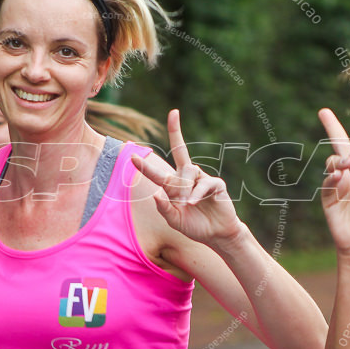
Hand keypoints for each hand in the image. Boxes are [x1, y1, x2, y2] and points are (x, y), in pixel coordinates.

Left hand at [131, 109, 243, 247]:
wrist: (217, 235)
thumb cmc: (194, 226)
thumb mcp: (174, 221)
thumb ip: (164, 209)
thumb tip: (155, 194)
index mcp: (174, 186)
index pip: (158, 172)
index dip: (145, 164)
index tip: (132, 154)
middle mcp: (187, 178)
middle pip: (180, 151)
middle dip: (175, 131)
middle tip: (174, 113)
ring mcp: (202, 178)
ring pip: (189, 171)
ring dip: (184, 188)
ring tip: (186, 204)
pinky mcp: (216, 184)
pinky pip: (203, 183)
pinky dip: (196, 193)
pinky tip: (193, 203)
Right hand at [318, 104, 349, 256]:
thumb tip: (348, 159)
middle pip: (342, 144)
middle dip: (332, 127)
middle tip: (322, 111)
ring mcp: (340, 183)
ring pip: (333, 161)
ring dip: (337, 159)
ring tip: (344, 167)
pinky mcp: (328, 194)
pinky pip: (327, 179)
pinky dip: (332, 176)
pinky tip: (338, 178)